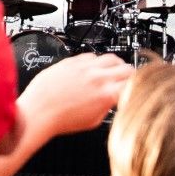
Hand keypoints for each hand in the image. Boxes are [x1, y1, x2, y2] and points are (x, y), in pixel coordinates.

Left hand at [19, 53, 133, 138]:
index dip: (137, 88)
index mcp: (106, 94)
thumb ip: (107, 107)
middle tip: (128, 81)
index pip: (134, 84)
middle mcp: (97, 77)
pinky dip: (96, 61)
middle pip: (126, 68)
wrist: (37, 113)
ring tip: (113, 72)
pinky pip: (91, 55)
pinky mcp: (71, 61)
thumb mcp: (93, 121)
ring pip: (111, 57)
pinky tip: (93, 69)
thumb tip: (112, 101)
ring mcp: (84, 67)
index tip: (135, 91)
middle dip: (130, 75)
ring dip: (116, 65)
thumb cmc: (60, 120)